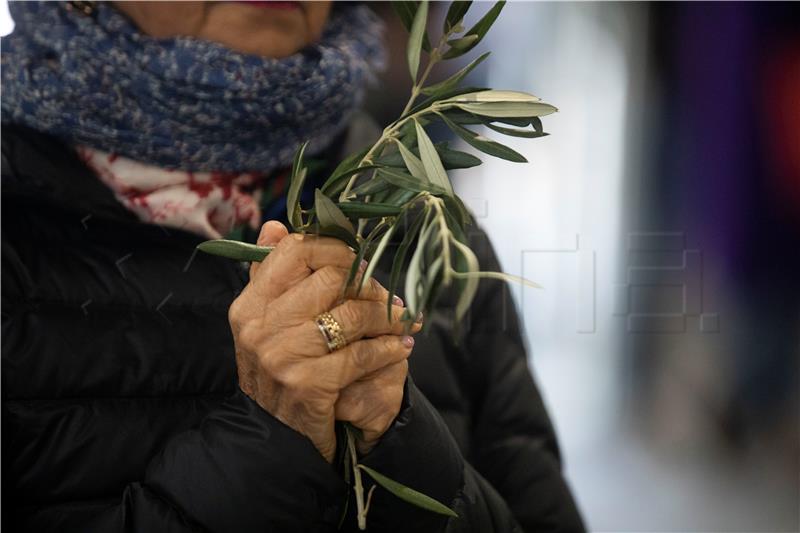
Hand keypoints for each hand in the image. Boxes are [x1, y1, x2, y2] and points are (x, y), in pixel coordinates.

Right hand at [228, 221, 418, 461]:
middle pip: (331, 279)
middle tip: (391, 298)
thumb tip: (276, 225)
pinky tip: (402, 347)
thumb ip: (272, 275)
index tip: (362, 260)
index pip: (296, 251)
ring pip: (352, 315)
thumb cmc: (280, 373)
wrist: (275, 439)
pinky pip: (361, 354)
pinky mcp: (308, 384)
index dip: (337, 249)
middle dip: (371, 286)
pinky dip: (388, 349)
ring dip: (389, 317)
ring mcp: (282, 355)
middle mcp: (260, 326)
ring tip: (405, 321)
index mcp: (250, 304)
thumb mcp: (267, 324)